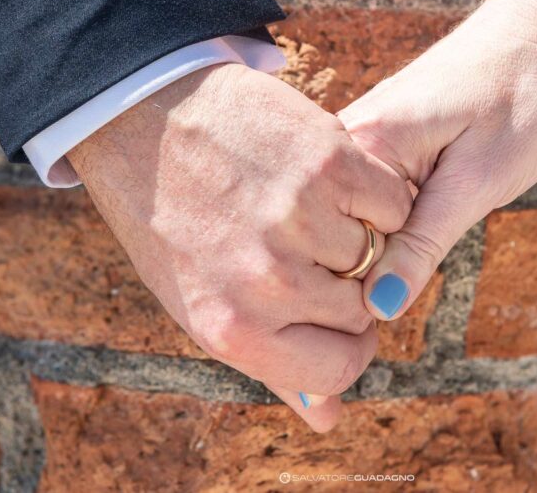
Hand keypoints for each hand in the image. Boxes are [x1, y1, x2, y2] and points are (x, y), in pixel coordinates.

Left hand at [68, 63, 411, 431]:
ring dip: (357, 232)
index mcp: (233, 330)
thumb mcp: (203, 304)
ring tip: (303, 205)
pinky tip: (327, 177)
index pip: (337, 369)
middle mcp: (268, 282)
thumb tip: (328, 419)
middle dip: (345, 282)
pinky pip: (391, 202)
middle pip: (362, 310)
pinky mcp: (330, 162)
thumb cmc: (173, 219)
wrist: (145, 117)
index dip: (345, 343)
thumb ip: (271, 363)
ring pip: (379, 254)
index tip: (334, 315)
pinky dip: (373, 192)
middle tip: (303, 242)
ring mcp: (301, 219)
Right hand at [339, 5, 536, 320]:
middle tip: (449, 210)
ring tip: (449, 192)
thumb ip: (424, 244)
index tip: (423, 264)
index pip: (339, 243)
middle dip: (383, 255)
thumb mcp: (478, 182)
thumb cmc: (517, 100)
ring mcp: (357, 141)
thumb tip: (379, 307)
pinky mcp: (375, 143)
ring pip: (359, 220)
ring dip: (396, 232)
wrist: (534, 36)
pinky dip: (401, 212)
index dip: (375, 276)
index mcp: (361, 145)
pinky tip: (436, 188)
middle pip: (341, 233)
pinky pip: (372, 200)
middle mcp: (344, 140)